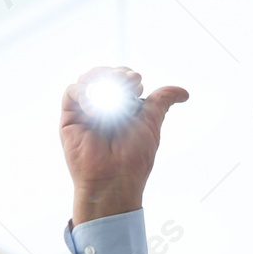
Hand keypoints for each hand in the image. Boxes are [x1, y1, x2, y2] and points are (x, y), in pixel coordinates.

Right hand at [60, 66, 188, 224]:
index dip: (127, 73)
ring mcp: (84, 111)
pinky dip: (85, 93)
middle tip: (129, 83)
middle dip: (116, 73)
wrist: (115, 179)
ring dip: (101, 78)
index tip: (138, 83)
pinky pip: (73, 91)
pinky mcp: (69, 118)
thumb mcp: (151, 123)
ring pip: (87, 78)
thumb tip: (183, 93)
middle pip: (103, 74)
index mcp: (119, 106)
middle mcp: (101, 107)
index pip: (119, 77)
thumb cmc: (133, 158)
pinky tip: (96, 109)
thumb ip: (161, 102)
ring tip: (113, 94)